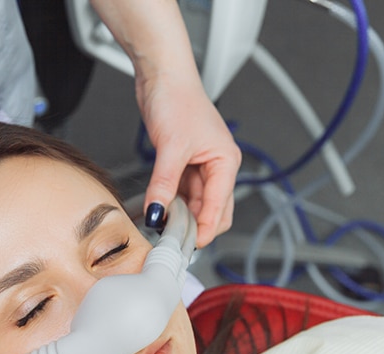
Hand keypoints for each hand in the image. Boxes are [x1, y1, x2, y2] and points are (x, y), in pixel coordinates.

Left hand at [137, 75, 240, 246]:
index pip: (220, 208)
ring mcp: (201, 166)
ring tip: (162, 227)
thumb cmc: (178, 99)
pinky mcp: (184, 163)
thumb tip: (157, 213)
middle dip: (195, 226)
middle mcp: (218, 166)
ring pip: (195, 203)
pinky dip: (172, 203)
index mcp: (226, 162)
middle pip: (213, 210)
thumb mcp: (171, 148)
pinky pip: (181, 192)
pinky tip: (158, 210)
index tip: (189, 247)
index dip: (205, 230)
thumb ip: (164, 184)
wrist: (162, 76)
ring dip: (181, 216)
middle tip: (173, 242)